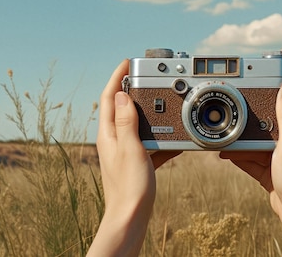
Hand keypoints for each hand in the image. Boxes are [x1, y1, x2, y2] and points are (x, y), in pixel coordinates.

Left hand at [88, 59, 177, 256]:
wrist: (131, 218)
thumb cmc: (129, 187)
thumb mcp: (130, 148)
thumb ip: (126, 121)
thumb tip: (120, 95)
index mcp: (108, 135)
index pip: (108, 98)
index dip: (116, 78)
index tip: (127, 62)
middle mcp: (113, 141)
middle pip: (120, 108)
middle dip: (131, 89)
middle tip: (144, 75)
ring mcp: (125, 152)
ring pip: (136, 124)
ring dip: (146, 111)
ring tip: (160, 100)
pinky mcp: (136, 163)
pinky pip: (148, 143)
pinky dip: (159, 137)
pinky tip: (173, 138)